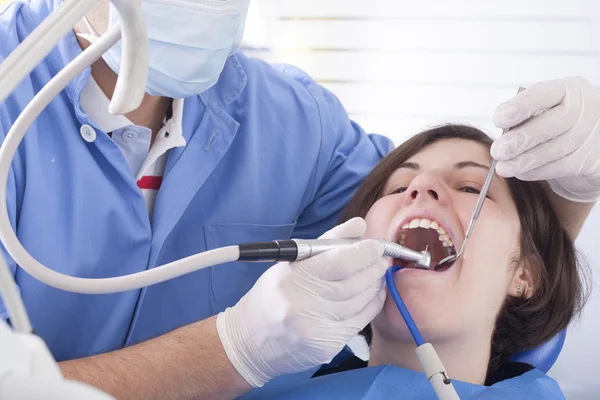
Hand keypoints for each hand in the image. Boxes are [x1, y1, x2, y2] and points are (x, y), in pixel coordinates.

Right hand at [216, 218, 387, 387]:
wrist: (249, 342)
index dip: (364, 252)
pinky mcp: (326, 347)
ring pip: (359, 302)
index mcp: (290, 278)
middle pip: (352, 283)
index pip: (339, 261)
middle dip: (373, 268)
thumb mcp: (289, 264)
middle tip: (382, 259)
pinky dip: (371, 306)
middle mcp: (301, 304)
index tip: (376, 245)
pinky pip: (358, 322)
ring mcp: (314, 329)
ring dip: (375, 286)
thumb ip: (326, 243)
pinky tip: (373, 295)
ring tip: (378, 274)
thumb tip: (359, 225)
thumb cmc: (271, 297)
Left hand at [491, 77, 599, 201]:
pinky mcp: (595, 158)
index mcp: (568, 90)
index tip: (498, 120)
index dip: (520, 107)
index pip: (542, 94)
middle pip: (551, 123)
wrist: (589, 148)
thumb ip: (523, 120)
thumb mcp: (540, 115)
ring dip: (525, 160)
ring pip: (556, 148)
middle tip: (498, 151)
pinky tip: (522, 172)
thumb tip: (501, 136)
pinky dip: (538, 171)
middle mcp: (585, 107)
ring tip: (503, 167)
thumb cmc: (555, 127)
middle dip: (521, 139)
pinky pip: (563, 166)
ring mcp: (594, 132)